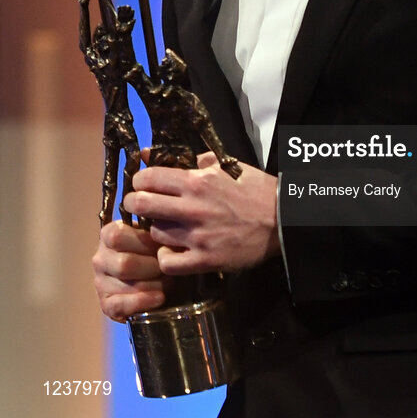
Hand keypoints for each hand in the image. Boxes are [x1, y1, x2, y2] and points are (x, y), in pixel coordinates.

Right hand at [92, 220, 167, 321]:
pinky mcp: (106, 305)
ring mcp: (100, 283)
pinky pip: (121, 305)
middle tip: (170, 268)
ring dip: (154, 285)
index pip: (117, 237)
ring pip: (127, 286)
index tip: (163, 247)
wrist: (154, 277)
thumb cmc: (155, 249)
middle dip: (153, 267)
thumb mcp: (153, 234)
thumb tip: (164, 236)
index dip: (144, 242)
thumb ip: (154, 231)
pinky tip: (160, 297)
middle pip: (124, 264)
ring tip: (169, 281)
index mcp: (108, 235)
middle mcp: (100, 259)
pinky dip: (143, 302)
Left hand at [123, 153, 279, 275]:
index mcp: (198, 180)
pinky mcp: (205, 260)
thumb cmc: (256, 191)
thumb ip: (198, 161)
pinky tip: (174, 251)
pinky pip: (168, 263)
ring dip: (154, 231)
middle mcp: (193, 207)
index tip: (141, 184)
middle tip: (138, 205)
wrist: (282, 220)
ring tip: (163, 229)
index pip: (149, 177)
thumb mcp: (230, 167)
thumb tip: (165, 153)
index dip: (139, 180)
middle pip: (142, 204)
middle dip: (134, 203)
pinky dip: (166, 258)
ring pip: (154, 234)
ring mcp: (198, 236)